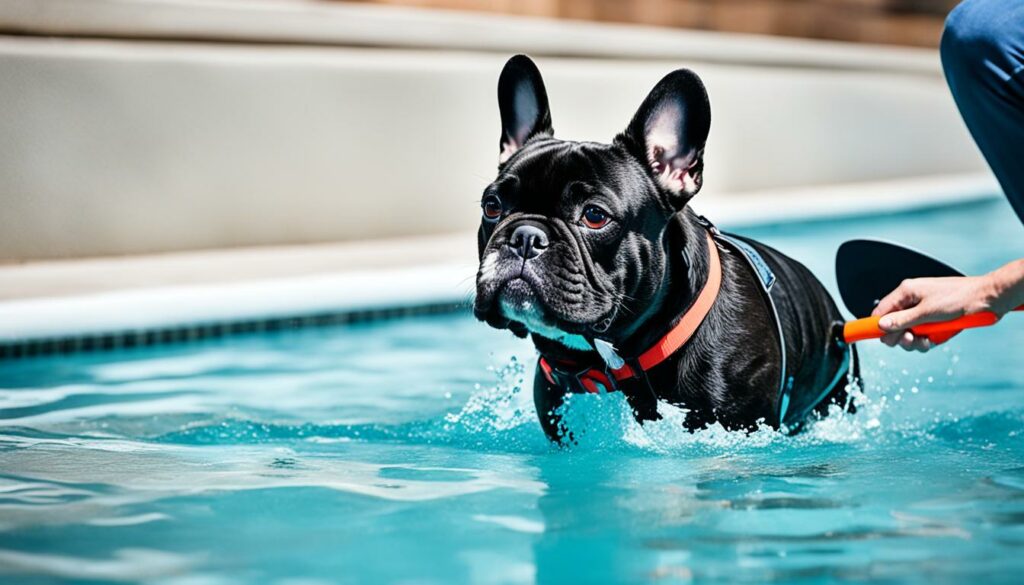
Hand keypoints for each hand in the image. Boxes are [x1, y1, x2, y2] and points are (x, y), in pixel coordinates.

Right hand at [872, 259, 1023, 351]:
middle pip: (893, 325)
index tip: (873, 337)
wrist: (988, 298)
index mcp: (906, 292)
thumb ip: (903, 320)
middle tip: (911, 340)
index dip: (876, 326)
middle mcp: (912, 301)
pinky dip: (927, 340)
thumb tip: (881, 326)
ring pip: (908, 333)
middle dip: (901, 337)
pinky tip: (935, 339)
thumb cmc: (960, 298)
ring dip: (916, 341)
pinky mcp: (934, 320)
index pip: (880, 311)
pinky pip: (923, 335)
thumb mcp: (928, 312)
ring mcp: (923, 311)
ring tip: (927, 341)